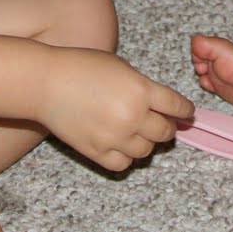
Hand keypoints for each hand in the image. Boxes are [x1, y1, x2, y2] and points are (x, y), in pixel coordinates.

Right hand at [38, 48, 194, 171]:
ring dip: (147, 142)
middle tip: (164, 124)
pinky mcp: (96, 151)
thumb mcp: (121, 67)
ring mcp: (114, 136)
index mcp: (141, 89)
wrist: (45, 82)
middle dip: (167, 127)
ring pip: (146, 151)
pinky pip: (123, 164)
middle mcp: (132, 116)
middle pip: (164, 132)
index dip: (185, 111)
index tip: (187, 113)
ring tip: (139, 133)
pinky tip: (122, 146)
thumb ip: (143, 86)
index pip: (176, 106)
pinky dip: (126, 157)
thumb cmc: (82, 66)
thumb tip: (161, 103)